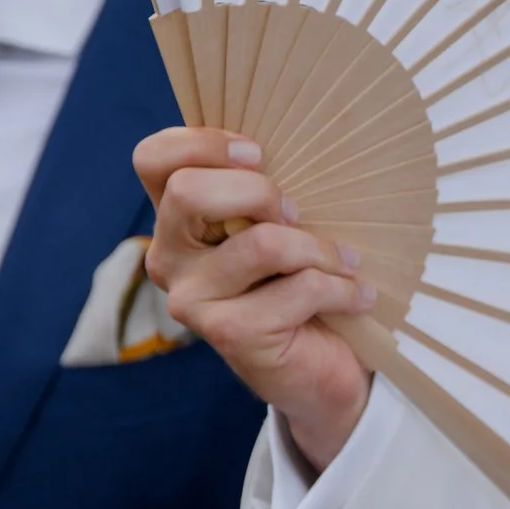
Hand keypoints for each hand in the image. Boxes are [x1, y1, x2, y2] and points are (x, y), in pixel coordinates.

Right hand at [133, 125, 375, 468]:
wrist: (321, 366)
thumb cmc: (300, 277)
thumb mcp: (279, 222)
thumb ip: (265, 189)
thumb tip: (300, 142)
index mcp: (175, 218)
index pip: (152, 159)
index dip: (202, 143)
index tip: (259, 154)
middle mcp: (169, 257)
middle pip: (188, 191)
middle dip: (260, 192)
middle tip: (299, 214)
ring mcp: (193, 299)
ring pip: (259, 243)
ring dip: (318, 248)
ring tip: (345, 262)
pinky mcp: (229, 333)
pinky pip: (298, 287)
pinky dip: (340, 288)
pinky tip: (357, 297)